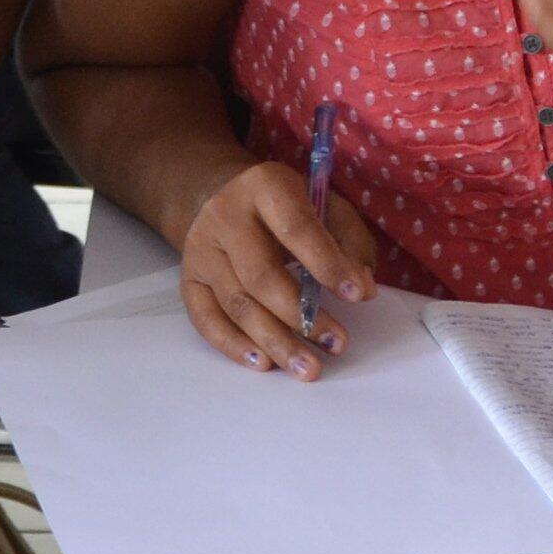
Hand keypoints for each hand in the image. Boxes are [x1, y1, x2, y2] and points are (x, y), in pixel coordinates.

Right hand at [176, 157, 376, 376]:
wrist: (225, 199)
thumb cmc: (288, 209)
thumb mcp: (325, 206)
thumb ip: (350, 243)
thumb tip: (363, 289)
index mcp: (264, 185)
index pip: (296, 228)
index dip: (327, 264)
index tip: (357, 296)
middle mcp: (225, 215)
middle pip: (261, 275)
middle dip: (301, 317)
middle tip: (335, 344)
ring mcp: (201, 249)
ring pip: (237, 304)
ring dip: (275, 341)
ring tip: (307, 368)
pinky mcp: (189, 279)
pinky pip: (206, 319)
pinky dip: (235, 346)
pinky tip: (264, 363)